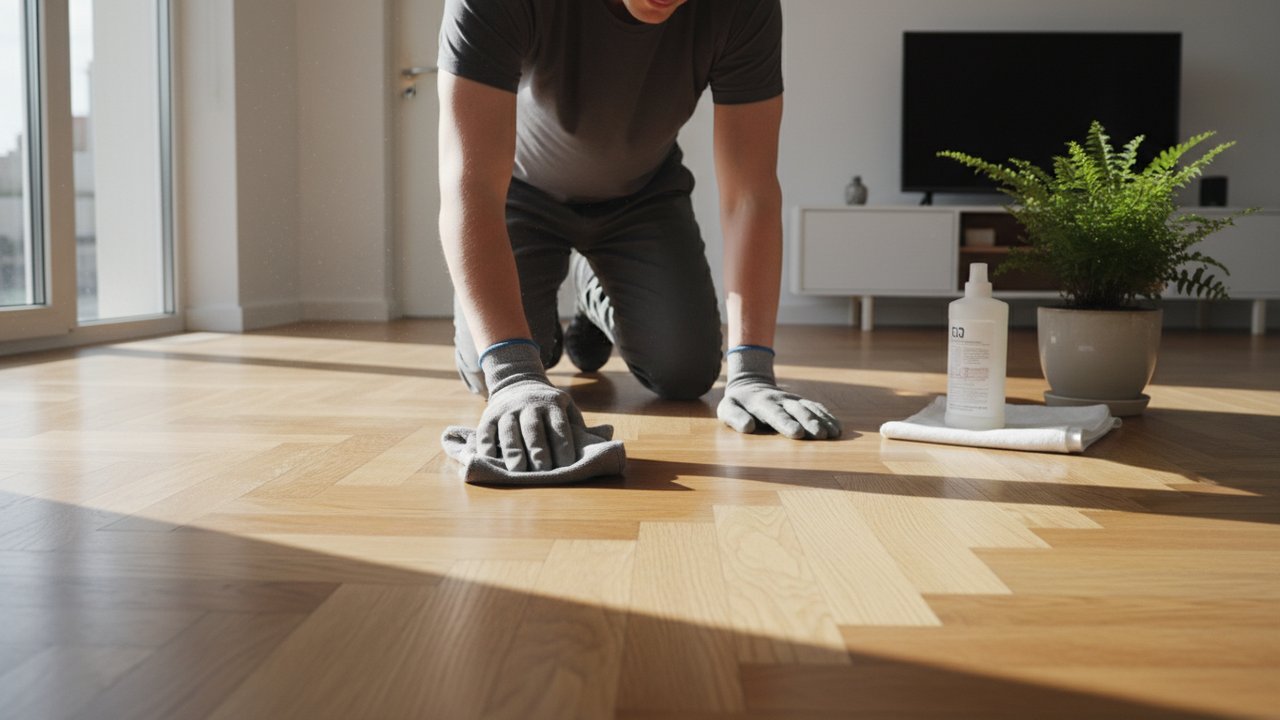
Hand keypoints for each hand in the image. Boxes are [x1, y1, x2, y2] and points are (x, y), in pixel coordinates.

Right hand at [477, 340, 586, 470]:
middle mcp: (530, 405)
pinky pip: (486, 430)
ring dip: (513, 450)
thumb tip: (610, 435)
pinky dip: (487, 444)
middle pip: (534, 429)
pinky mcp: (490, 415)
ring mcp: (508, 409)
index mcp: (553, 404)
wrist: (517, 381)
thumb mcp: (567, 409)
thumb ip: (583, 426)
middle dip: (539, 450)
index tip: (567, 465)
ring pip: (510, 429)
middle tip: (543, 471)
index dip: (563, 446)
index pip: (559, 426)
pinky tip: (489, 458)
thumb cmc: (548, 407)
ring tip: (518, 470)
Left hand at [717, 346, 841, 439]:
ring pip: (810, 409)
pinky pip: (817, 408)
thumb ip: (735, 417)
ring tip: (835, 434)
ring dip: (823, 420)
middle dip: (810, 422)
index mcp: (761, 403)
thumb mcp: (726, 408)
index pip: (775, 414)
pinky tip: (838, 428)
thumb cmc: (737, 403)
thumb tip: (748, 427)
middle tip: (821, 436)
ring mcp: (793, 400)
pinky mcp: (801, 402)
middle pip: (797, 411)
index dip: (786, 423)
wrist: (750, 383)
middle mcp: (780, 400)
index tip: (797, 433)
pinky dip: (827, 416)